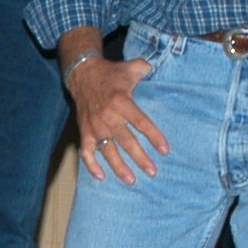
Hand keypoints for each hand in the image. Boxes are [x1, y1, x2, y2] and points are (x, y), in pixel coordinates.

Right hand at [66, 50, 168, 184]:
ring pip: (107, 151)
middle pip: (126, 142)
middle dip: (140, 158)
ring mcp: (95, 126)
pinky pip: (86, 152)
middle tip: (152, 171)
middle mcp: (108, 116)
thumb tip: (158, 69)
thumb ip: (146, 69)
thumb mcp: (130, 68)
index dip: (154, 137)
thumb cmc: (111, 73)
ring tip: (131, 180)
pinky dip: (91, 165)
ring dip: (119, 167)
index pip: (141, 123)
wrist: (82, 73)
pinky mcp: (85, 131)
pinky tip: (101, 177)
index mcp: (122, 102)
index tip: (164, 150)